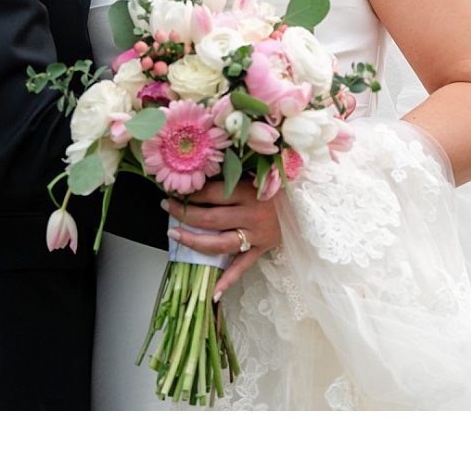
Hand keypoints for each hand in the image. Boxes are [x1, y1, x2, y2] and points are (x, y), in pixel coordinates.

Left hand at [162, 178, 282, 298]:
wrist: (304, 204)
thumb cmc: (275, 187)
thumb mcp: (254, 177)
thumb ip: (229, 180)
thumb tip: (196, 182)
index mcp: (249, 192)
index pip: (212, 194)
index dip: (191, 194)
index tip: (175, 191)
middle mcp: (252, 215)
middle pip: (211, 218)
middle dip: (184, 214)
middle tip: (166, 207)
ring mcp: (257, 235)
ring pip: (221, 244)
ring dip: (195, 241)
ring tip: (174, 235)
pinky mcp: (262, 249)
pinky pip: (242, 266)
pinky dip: (228, 280)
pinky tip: (213, 293)